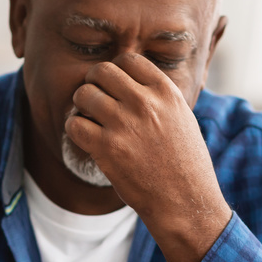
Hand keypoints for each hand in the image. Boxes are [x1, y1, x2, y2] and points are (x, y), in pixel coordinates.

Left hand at [65, 53, 230, 261]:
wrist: (185, 201)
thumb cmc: (186, 164)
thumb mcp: (183, 119)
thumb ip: (160, 98)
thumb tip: (135, 83)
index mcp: (166, 92)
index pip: (129, 60)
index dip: (117, 72)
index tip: (115, 88)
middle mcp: (144, 103)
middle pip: (102, 71)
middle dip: (94, 84)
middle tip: (96, 101)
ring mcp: (124, 124)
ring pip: (84, 94)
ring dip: (82, 106)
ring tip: (91, 121)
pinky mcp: (107, 148)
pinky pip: (75, 124)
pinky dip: (75, 130)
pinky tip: (86, 139)